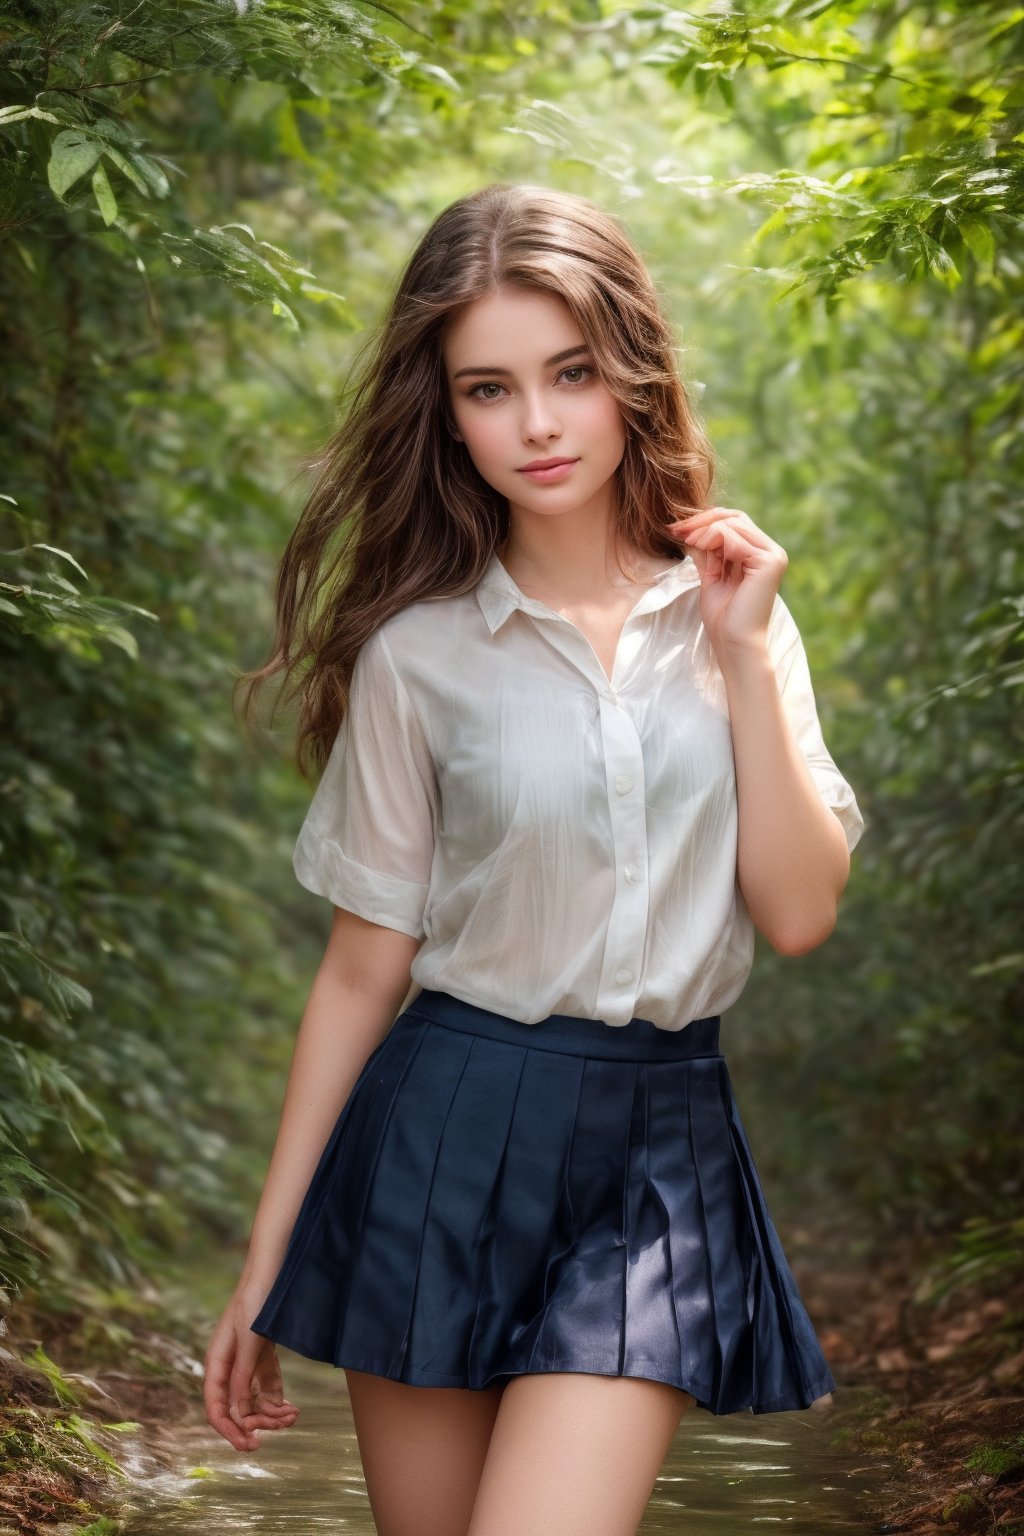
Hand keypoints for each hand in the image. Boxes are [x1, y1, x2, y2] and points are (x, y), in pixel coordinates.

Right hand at [203, 1286, 299, 1452]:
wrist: (273, 1270)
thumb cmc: (257, 1301)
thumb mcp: (250, 1339)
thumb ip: (243, 1375)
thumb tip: (238, 1412)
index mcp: (217, 1362)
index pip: (216, 1407)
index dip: (230, 1430)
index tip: (251, 1445)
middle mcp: (228, 1366)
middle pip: (238, 1407)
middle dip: (259, 1421)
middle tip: (285, 1425)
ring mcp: (246, 1361)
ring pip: (254, 1399)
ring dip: (272, 1413)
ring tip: (294, 1416)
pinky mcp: (262, 1355)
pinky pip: (267, 1386)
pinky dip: (278, 1398)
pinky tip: (291, 1406)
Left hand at [666, 506, 786, 663]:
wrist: (733, 644)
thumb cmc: (722, 618)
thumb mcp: (710, 577)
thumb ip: (705, 552)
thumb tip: (685, 529)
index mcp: (760, 555)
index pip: (733, 523)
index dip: (704, 521)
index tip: (675, 529)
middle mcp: (771, 552)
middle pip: (735, 518)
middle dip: (701, 521)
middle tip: (676, 530)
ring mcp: (773, 556)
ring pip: (733, 524)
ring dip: (703, 530)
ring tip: (686, 541)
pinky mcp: (769, 562)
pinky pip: (734, 537)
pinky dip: (712, 538)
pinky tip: (698, 547)